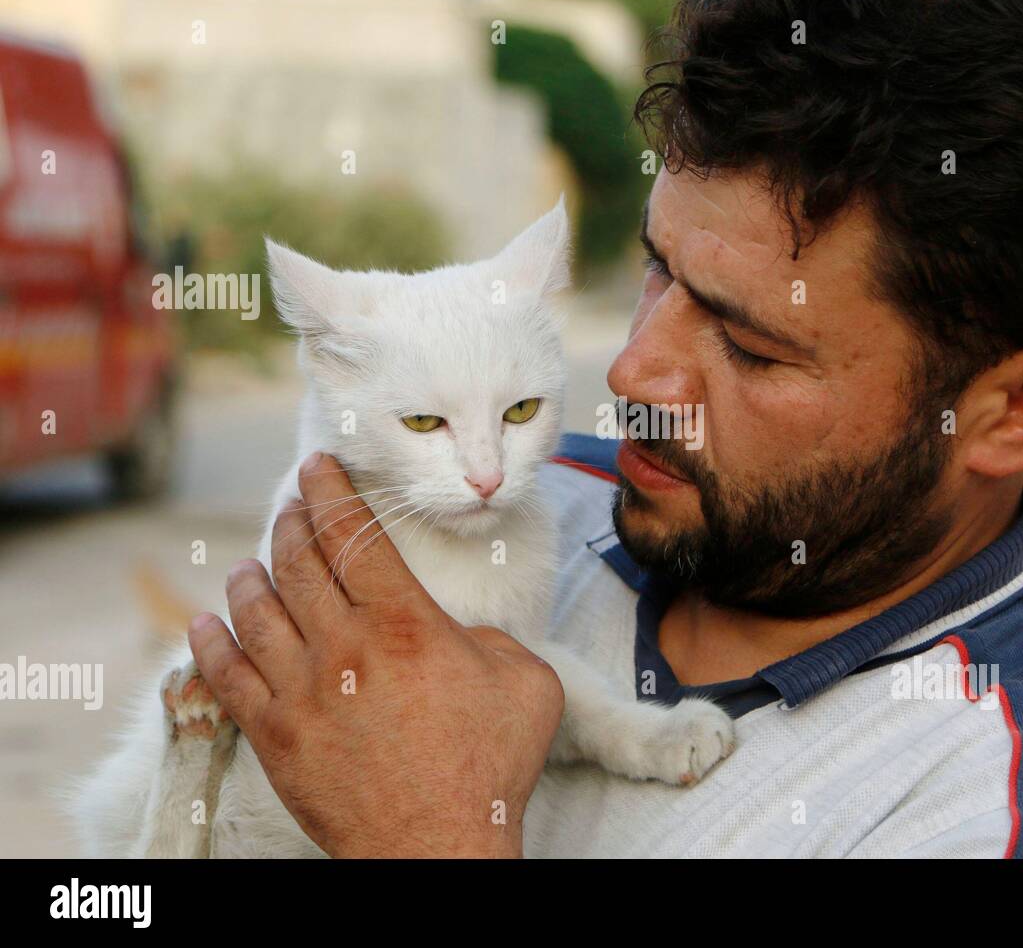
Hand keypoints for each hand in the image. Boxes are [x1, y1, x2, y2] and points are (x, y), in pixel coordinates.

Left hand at [188, 452, 563, 857]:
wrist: (438, 848)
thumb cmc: (490, 768)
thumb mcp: (527, 682)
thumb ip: (494, 639)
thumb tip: (462, 635)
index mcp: (407, 625)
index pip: (357, 535)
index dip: (334, 491)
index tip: (319, 464)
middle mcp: (346, 647)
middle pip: (301, 561)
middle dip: (292, 519)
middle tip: (292, 503)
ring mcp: (302, 692)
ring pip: (257, 610)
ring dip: (251, 574)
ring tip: (251, 560)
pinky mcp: (275, 736)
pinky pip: (225, 677)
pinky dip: (210, 643)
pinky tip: (205, 625)